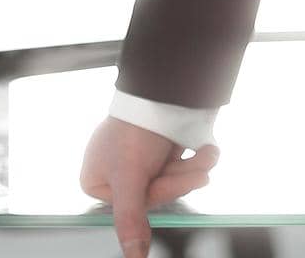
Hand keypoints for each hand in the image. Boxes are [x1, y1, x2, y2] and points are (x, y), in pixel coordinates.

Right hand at [79, 116, 220, 257]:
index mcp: (98, 179)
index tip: (170, 179)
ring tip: (206, 153)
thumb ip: (129, 220)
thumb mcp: (130, 177)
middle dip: (181, 176)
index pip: (133, 202)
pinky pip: (182, 163)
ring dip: (194, 166)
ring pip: (173, 177)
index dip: (158, 190)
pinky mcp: (162, 146)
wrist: (164, 84)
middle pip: (156, 190)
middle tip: (201, 167)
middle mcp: (119, 170)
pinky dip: (197, 157)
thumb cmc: (136, 125)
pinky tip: (206, 149)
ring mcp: (142, 157)